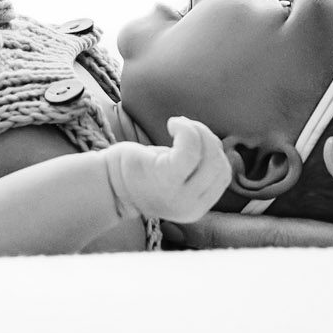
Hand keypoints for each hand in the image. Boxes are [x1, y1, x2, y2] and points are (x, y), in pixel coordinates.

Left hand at [104, 117, 232, 225]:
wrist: (107, 184)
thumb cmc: (142, 174)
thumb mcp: (178, 180)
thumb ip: (200, 171)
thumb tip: (221, 148)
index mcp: (198, 208)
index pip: (224, 175)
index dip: (215, 151)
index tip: (195, 140)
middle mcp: (192, 207)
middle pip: (220, 164)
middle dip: (208, 138)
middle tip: (185, 129)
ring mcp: (179, 195)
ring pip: (209, 155)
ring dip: (197, 131)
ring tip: (178, 126)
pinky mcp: (165, 177)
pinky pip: (190, 148)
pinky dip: (186, 128)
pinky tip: (172, 123)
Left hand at [164, 139, 332, 258]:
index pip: (299, 244)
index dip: (240, 230)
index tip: (191, 213)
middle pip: (291, 261)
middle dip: (232, 240)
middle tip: (173, 214)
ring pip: (308, 261)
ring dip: (258, 241)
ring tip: (202, 216)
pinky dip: (295, 238)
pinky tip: (269, 221)